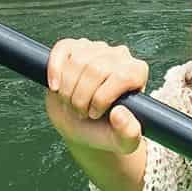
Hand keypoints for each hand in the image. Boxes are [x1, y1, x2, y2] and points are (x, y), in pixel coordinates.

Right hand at [45, 37, 147, 154]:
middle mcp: (119, 55)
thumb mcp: (124, 142)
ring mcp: (95, 49)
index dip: (102, 98)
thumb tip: (119, 113)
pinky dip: (55, 69)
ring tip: (72, 103)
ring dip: (68, 90)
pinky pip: (62, 48)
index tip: (95, 114)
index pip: (121, 76)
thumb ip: (129, 133)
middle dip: (82, 98)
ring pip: (77, 61)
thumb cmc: (107, 131)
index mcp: (136, 72)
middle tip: (81, 112)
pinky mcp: (74, 48)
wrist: (84, 127)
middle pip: (95, 69)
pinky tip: (55, 87)